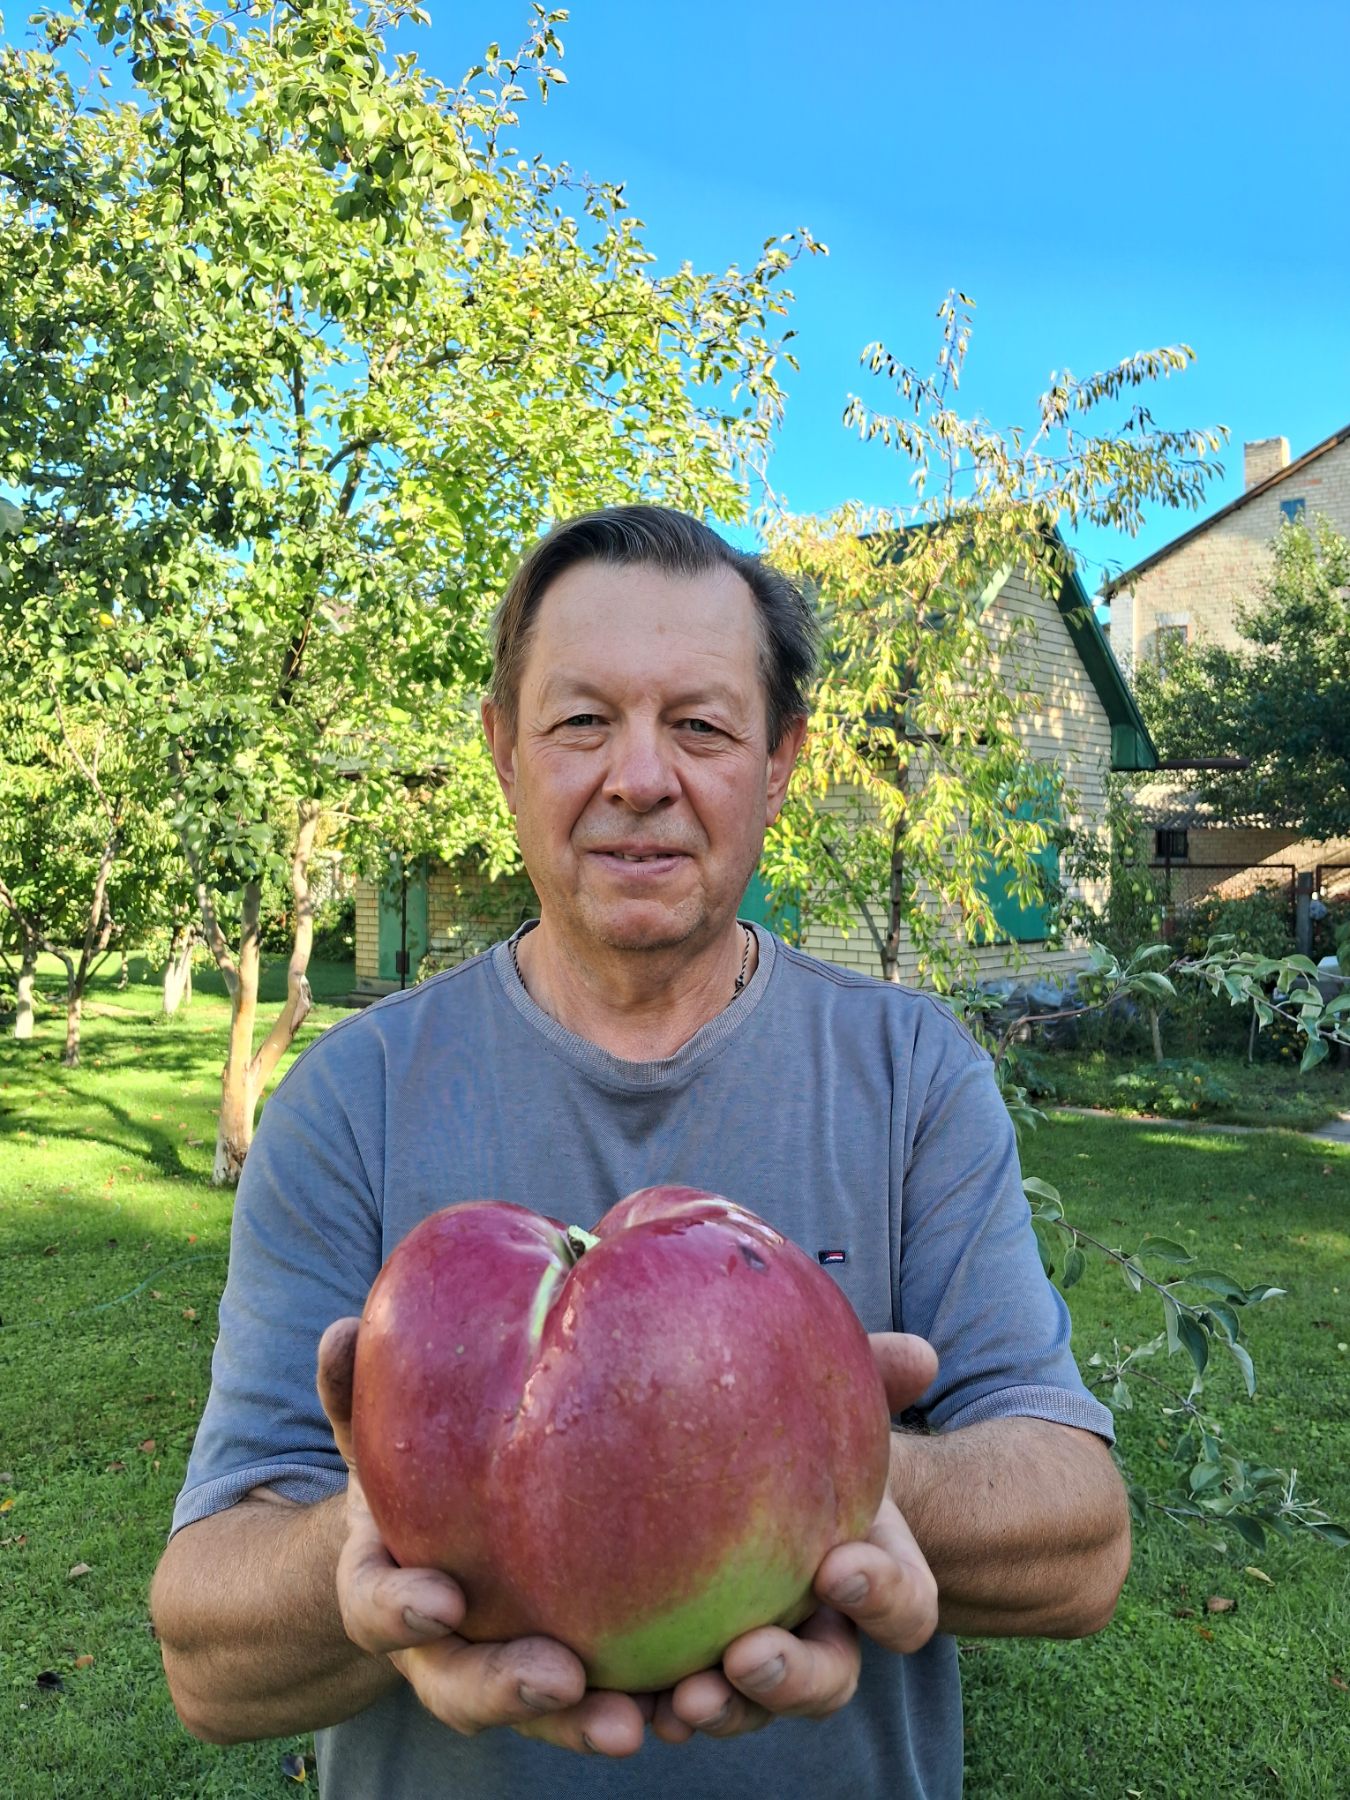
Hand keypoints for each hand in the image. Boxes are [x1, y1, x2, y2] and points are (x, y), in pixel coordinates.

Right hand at [317, 1318, 651, 1756]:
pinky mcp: (571, 1675)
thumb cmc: (406, 1473)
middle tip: (562, 1680)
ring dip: (583, 1724)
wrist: (428, 1548)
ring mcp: (505, 1672)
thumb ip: (354, 1390)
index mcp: (385, 1590)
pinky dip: (644, 1707)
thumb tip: (340, 1332)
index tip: (442, 1600)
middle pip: (463, 1688)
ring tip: (636, 1721)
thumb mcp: (372, 1430)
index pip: (378, 1610)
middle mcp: (441, 1650)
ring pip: (542, 1712)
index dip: (402, 1612)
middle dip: (509, 1692)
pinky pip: (604, 1701)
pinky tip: (693, 1700)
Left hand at [650, 1330, 939, 1743]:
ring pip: (753, 1708)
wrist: (742, 1459)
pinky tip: (622, 1708)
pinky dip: (654, 1712)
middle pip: (827, 1679)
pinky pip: (679, 1705)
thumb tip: (918, 1355)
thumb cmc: (801, 1428)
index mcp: (871, 1576)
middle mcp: (822, 1635)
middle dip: (792, 1676)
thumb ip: (873, 1373)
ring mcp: (756, 1661)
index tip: (835, 1563)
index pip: (902, 1607)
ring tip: (684, 1699)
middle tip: (746, 1654)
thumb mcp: (834, 1398)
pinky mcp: (690, 1666)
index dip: (881, 1597)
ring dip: (724, 1710)